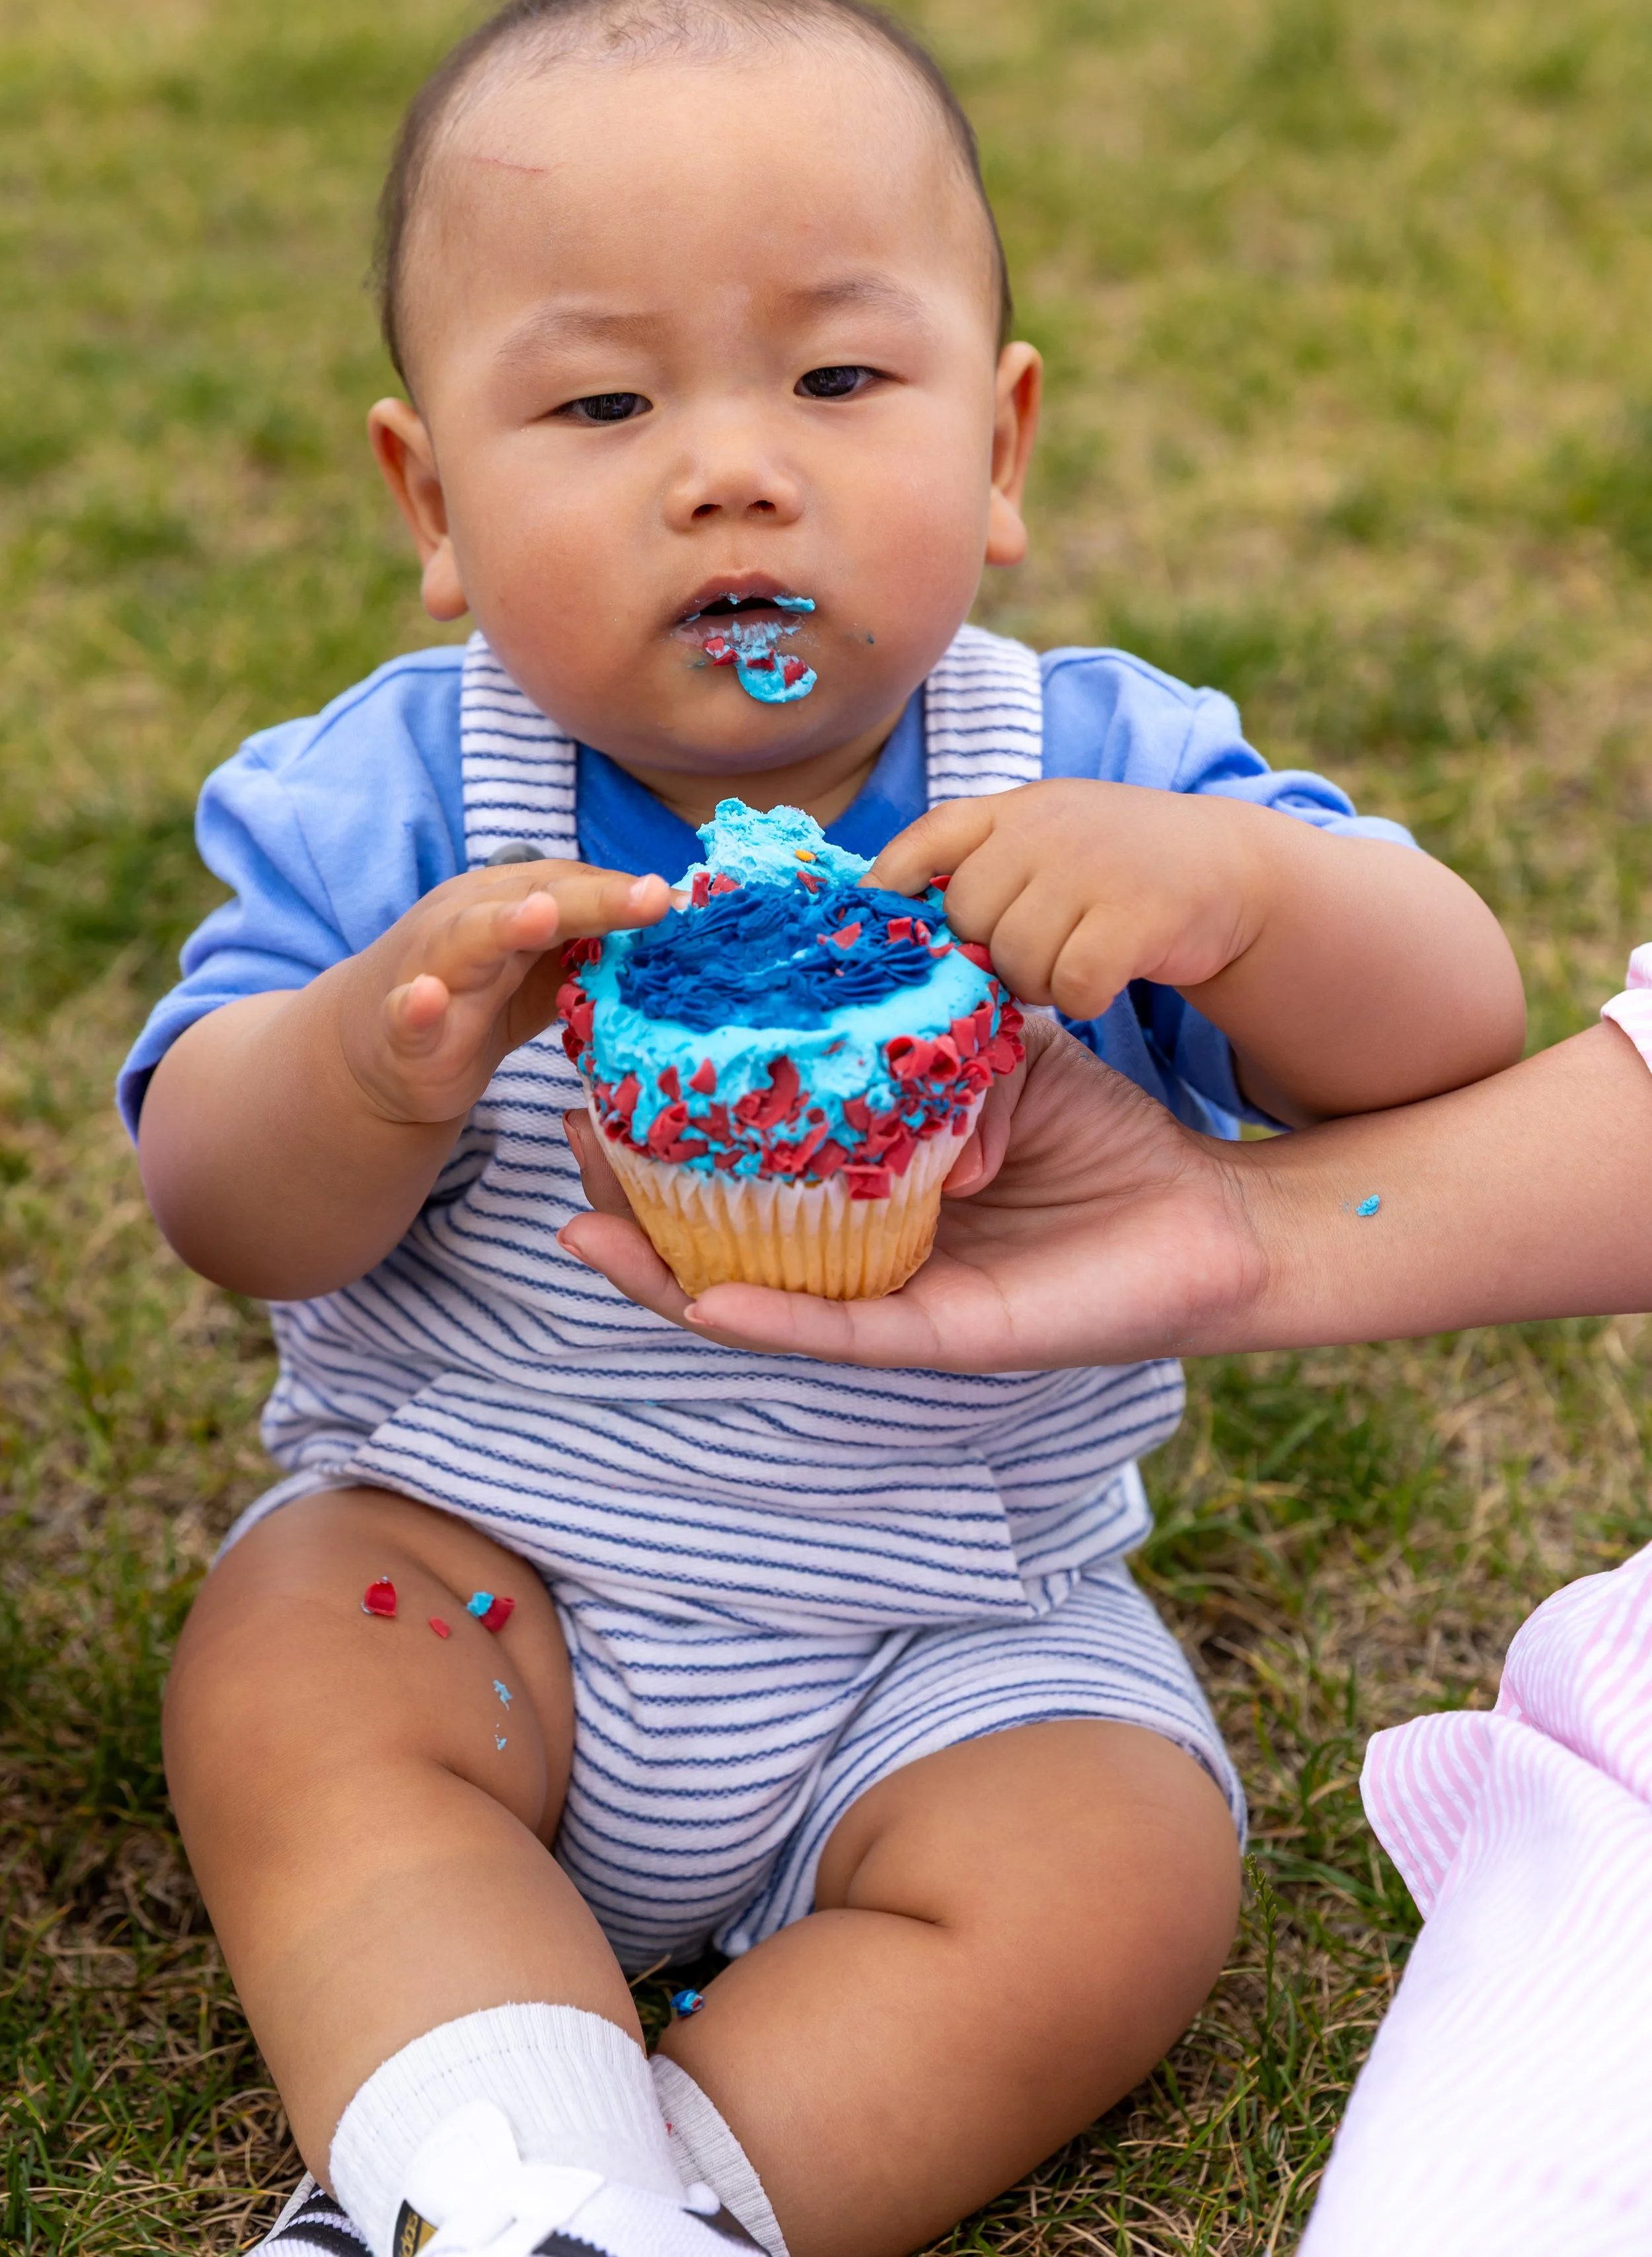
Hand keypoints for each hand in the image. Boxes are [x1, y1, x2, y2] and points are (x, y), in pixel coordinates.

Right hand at [335, 861, 670, 1127]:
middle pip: (536, 900)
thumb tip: (673, 926)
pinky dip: (415, 1004)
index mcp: (508, 903)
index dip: (628, 893)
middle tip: (654, 897)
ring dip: (505, 925)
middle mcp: (469, 922)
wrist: (377, 1050)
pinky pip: (406, 1012)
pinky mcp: (400, 1027)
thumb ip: (593, 947)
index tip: (687, 902)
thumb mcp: (541, 968)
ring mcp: (429, 969)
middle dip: (594, 898)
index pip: (574, 887)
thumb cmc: (474, 995)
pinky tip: (427, 996)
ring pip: (467, 939)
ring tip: (544, 916)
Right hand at [558, 1018, 1263, 1370]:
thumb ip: (921, 1013)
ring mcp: (899, 1303)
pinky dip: (771, 1320)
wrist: (1213, 1209)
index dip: (664, 1134)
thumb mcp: (996, 1050)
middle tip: (563, 1151)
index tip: (595, 1079)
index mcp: (868, 1189)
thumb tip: (839, 950)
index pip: (743, 1169)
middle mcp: (867, 1254)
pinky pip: (841, 1333)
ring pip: (755, 1301)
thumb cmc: (1106, 1133)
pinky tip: (700, 1297)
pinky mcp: (947, 1336)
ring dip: (664, 1274)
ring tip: (586, 1231)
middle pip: (721, 1242)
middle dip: (634, 1202)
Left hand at [870, 781, 1261, 1019]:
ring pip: (1016, 961)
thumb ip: (981, 862)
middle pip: (967, 918)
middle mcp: (1046, 830)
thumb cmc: (1114, 865)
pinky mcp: (1137, 916)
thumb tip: (891, 915)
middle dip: (989, 952)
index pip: (930, 837)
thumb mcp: (1045, 838)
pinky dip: (1084, 997)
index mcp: (1014, 809)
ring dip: (1039, 982)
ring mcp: (1092, 868)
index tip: (870, 917)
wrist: (1227, 867)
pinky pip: (1072, 986)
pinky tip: (1106, 975)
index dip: (889, 880)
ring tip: (1072, 958)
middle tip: (1032, 951)